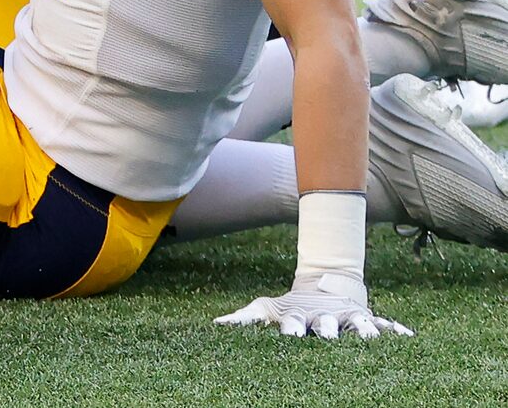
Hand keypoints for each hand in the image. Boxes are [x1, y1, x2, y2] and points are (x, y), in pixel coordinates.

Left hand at [215, 272, 410, 340]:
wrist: (321, 283)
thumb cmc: (291, 306)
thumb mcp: (266, 308)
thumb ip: (243, 319)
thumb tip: (214, 326)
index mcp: (301, 316)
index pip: (295, 323)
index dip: (292, 329)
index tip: (290, 335)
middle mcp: (326, 317)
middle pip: (329, 325)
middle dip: (329, 330)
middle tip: (330, 336)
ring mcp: (348, 316)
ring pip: (359, 324)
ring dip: (364, 331)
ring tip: (372, 339)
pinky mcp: (366, 317)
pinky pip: (384, 323)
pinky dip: (395, 329)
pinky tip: (408, 336)